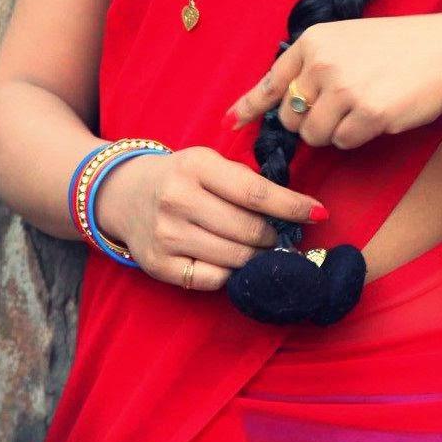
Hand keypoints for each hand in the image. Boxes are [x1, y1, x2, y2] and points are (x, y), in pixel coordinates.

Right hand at [94, 146, 327, 291]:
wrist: (122, 194)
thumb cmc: (179, 176)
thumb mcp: (207, 162)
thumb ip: (244, 181)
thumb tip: (295, 209)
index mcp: (196, 166)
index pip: (255, 192)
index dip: (292, 206)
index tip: (319, 213)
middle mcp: (178, 199)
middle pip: (248, 230)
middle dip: (275, 237)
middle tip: (283, 237)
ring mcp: (167, 235)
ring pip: (234, 258)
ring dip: (258, 257)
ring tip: (263, 250)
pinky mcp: (159, 265)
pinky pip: (212, 279)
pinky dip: (231, 273)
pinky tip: (234, 262)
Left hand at [222, 14, 441, 150]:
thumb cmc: (399, 47)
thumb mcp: (348, 40)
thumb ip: (313, 64)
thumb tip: (277, 102)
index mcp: (314, 40)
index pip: (271, 81)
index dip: (250, 106)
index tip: (231, 123)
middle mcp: (322, 62)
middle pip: (290, 117)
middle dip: (309, 122)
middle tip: (342, 107)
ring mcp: (344, 87)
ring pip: (315, 134)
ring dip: (335, 131)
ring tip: (363, 106)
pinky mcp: (367, 112)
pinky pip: (344, 142)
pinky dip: (358, 136)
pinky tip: (379, 113)